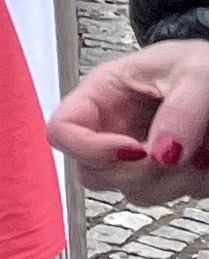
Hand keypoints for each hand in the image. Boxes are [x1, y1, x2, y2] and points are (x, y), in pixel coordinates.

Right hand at [50, 38, 208, 204]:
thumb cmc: (201, 63)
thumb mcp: (196, 73)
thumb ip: (180, 111)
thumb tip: (162, 154)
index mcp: (102, 94)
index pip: (62, 131)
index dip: (90, 148)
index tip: (135, 149)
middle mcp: (111, 127)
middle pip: (93, 172)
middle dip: (139, 171)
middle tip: (177, 153)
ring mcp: (135, 155)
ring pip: (131, 191)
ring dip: (171, 181)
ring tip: (202, 152)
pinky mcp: (161, 173)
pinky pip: (164, 195)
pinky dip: (190, 184)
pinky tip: (204, 158)